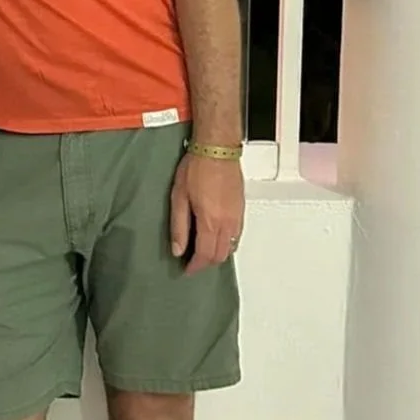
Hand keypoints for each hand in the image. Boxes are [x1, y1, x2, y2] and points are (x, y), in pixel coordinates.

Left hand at [169, 154, 244, 271]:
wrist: (217, 149)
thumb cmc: (197, 168)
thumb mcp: (179, 197)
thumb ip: (179, 227)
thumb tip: (178, 249)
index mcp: (210, 221)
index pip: (204, 255)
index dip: (195, 267)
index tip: (188, 270)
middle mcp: (227, 222)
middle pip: (220, 255)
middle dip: (207, 263)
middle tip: (194, 262)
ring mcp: (237, 216)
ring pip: (232, 247)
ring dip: (218, 254)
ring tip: (204, 251)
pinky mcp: (241, 209)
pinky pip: (237, 235)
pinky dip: (228, 243)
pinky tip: (217, 237)